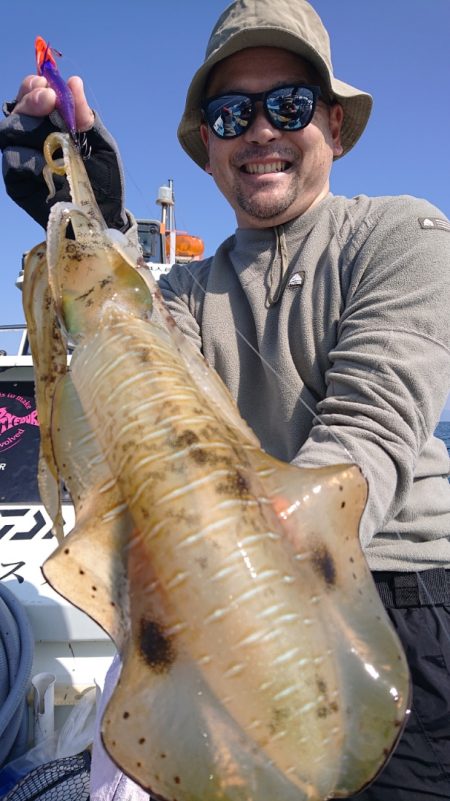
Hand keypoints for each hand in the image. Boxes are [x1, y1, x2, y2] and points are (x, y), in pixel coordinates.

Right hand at [0, 74, 126, 230]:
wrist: (106, 217)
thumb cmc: (105, 181)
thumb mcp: (102, 145)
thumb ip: (86, 116)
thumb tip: (73, 82)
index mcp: (50, 126)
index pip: (32, 98)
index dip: (34, 87)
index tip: (47, 85)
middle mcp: (32, 141)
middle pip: (17, 111)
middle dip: (30, 101)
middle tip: (47, 99)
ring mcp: (23, 161)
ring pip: (8, 133)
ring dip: (26, 124)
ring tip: (48, 130)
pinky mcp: (18, 184)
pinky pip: (12, 164)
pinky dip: (26, 158)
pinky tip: (44, 162)